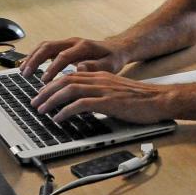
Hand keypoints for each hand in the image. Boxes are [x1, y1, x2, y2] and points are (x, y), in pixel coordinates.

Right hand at [20, 37, 128, 81]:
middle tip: (25, 74)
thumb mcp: (110, 65)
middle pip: (49, 46)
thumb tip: (79, 67)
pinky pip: (46, 48)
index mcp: (84, 46)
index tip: (44, 81)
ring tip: (23, 71)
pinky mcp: (65, 46)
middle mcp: (74, 42)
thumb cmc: (113, 59)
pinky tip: (29, 67)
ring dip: (32, 57)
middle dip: (35, 60)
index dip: (52, 68)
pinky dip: (35, 56)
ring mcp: (68, 43)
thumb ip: (95, 66)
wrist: (117, 49)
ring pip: (45, 46)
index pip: (63, 56)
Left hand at [30, 70, 172, 123]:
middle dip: (46, 91)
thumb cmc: (142, 100)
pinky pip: (80, 104)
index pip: (70, 75)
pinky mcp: (108, 102)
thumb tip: (82, 103)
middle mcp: (100, 79)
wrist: (160, 99)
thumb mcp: (117, 92)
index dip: (52, 84)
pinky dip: (65, 111)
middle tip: (35, 103)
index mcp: (101, 76)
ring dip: (51, 100)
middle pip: (66, 80)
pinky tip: (58, 118)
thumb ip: (100, 93)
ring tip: (41, 111)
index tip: (42, 94)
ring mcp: (104, 90)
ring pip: (69, 90)